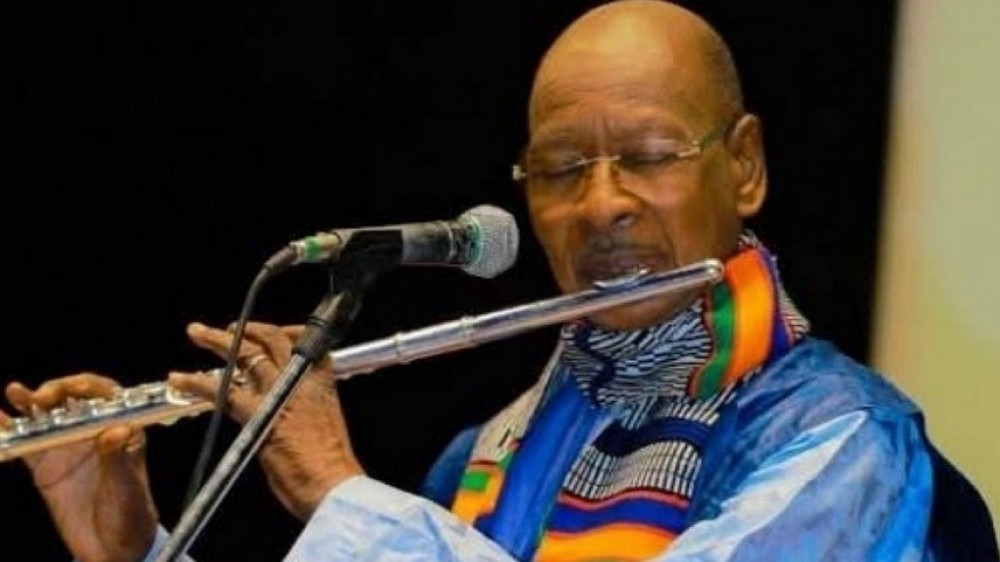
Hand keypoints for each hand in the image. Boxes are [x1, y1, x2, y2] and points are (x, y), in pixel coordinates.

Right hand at [1, 374, 157, 561]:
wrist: (112, 547)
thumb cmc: (130, 513)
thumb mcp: (127, 485)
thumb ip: (117, 458)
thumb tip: (115, 430)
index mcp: (122, 429)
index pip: (108, 396)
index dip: (91, 387)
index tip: (76, 388)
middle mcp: (94, 431)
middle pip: (73, 400)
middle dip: (57, 391)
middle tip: (44, 397)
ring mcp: (68, 445)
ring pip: (47, 415)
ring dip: (30, 401)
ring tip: (16, 392)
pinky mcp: (45, 464)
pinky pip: (25, 441)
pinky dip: (11, 428)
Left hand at [169, 321, 363, 520]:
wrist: (332, 483)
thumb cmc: (331, 463)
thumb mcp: (326, 423)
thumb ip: (305, 408)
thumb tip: (287, 409)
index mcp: (320, 382)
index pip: (303, 343)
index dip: (285, 331)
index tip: (273, 331)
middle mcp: (299, 380)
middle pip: (271, 341)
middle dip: (247, 329)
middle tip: (228, 327)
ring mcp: (277, 393)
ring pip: (245, 355)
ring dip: (217, 341)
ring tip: (197, 333)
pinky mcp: (256, 414)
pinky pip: (221, 390)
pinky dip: (196, 383)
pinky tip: (180, 379)